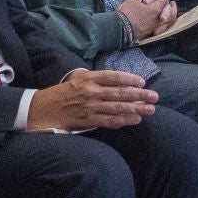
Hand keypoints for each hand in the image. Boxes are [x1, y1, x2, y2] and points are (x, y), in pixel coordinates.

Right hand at [27, 70, 158, 130]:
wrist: (42, 109)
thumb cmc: (61, 93)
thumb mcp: (77, 79)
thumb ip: (96, 79)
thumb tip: (118, 83)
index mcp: (88, 78)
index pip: (113, 77)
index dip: (130, 79)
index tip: (143, 83)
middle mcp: (90, 91)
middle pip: (120, 92)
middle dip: (140, 95)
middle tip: (155, 97)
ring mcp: (90, 106)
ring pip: (118, 107)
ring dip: (137, 108)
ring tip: (150, 109)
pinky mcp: (87, 120)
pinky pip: (109, 120)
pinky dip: (124, 120)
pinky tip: (136, 120)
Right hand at [114, 0, 173, 40]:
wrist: (120, 30)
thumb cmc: (126, 13)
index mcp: (154, 10)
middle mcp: (158, 20)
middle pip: (168, 11)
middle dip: (170, 4)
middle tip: (170, 0)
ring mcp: (155, 27)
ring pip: (168, 21)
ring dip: (170, 14)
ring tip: (169, 9)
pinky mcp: (151, 33)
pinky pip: (163, 28)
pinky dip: (166, 23)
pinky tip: (163, 20)